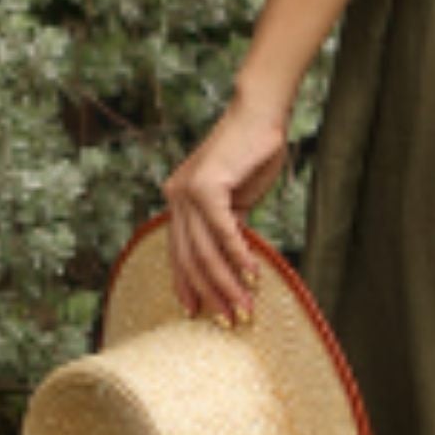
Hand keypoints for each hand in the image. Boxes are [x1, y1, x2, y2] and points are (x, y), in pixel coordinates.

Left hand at [162, 87, 292, 322]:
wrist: (259, 114)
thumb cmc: (253, 153)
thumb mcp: (236, 197)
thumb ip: (228, 226)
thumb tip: (233, 264)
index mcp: (178, 200)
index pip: (179, 253)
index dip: (187, 285)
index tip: (199, 313)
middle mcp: (175, 197)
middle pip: (190, 259)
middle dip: (210, 295)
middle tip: (229, 321)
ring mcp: (187, 191)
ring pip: (205, 252)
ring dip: (227, 284)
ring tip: (245, 308)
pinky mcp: (206, 186)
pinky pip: (223, 232)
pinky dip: (238, 256)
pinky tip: (252, 275)